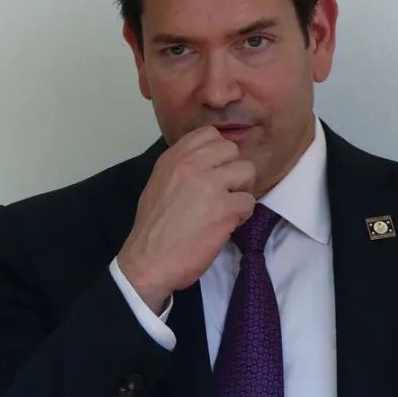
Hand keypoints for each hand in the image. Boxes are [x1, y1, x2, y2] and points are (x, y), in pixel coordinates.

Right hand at [117, 127, 255, 310]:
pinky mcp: (225, 209)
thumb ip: (182, 168)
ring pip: (247, 171)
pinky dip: (242, 214)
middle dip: (232, 170)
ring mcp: (210, 186)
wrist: (148, 262)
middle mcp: (192, 166)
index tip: (214, 171)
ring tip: (228, 207)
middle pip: (232, 150)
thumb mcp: (159, 184)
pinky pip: (249, 201)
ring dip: (241, 190)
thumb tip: (208, 163)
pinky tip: (227, 224)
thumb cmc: (153, 229)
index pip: (209, 134)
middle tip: (225, 191)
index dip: (218, 153)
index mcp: (174, 158)